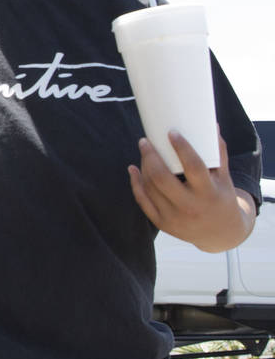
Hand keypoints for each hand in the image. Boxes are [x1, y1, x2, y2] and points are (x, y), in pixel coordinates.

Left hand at [129, 131, 255, 252]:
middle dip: (150, 156)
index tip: (171, 132)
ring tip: (145, 152)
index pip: (193, 167)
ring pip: (150, 188)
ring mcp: (174, 217)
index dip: (181, 147)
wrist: (220, 233)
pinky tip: (133, 170)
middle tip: (145, 141)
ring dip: (143, 167)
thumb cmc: (221, 197)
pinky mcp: (162, 224)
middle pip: (162, 178)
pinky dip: (136, 184)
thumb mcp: (224, 178)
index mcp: (208, 193)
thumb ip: (218, 153)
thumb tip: (210, 125)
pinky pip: (143, 201)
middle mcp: (190, 207)